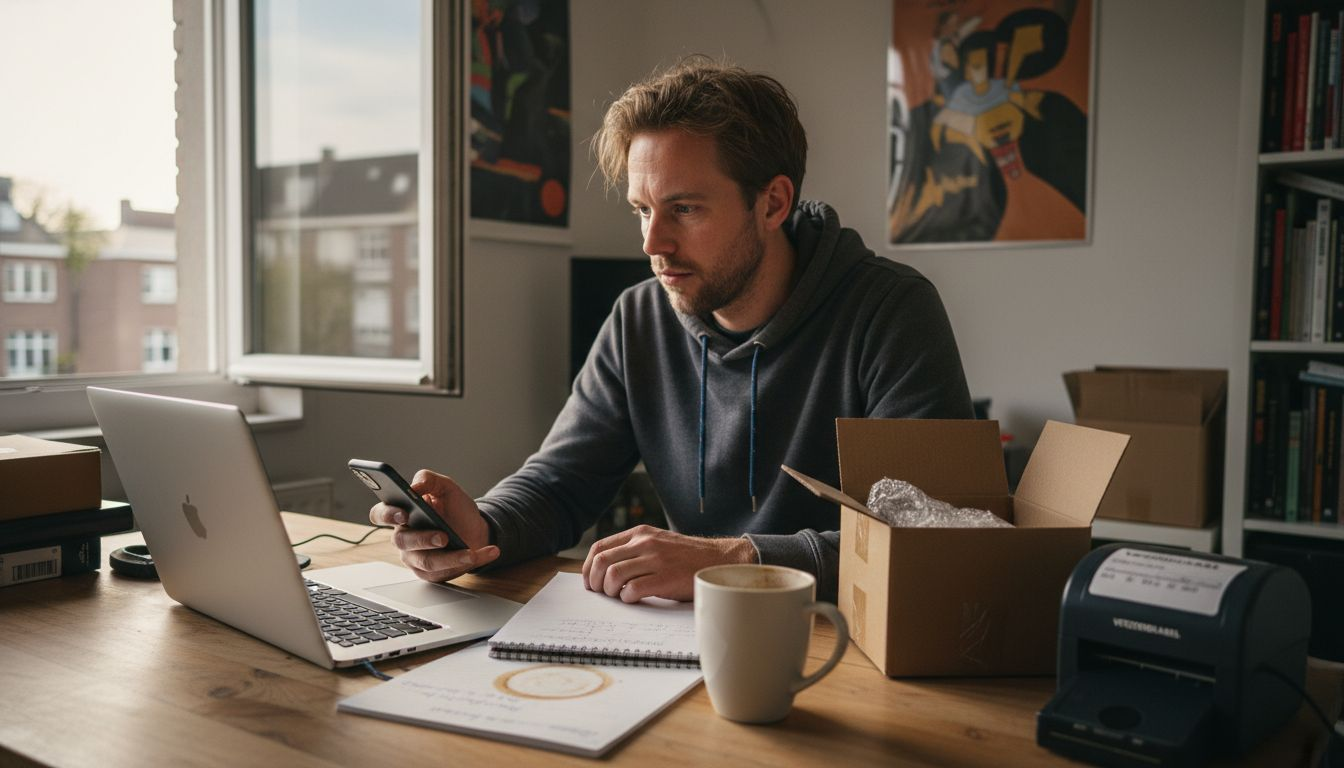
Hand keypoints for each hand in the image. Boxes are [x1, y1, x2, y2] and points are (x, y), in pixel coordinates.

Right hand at [367, 469, 499, 581]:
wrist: (475, 528)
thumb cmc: (454, 509)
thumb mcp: (445, 487)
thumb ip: (429, 479)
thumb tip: (415, 485)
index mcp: (401, 514)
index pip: (379, 514)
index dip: (387, 515)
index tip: (403, 513)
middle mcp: (404, 537)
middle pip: (403, 541)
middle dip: (423, 539)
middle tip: (442, 536)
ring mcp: (416, 557)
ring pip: (426, 561)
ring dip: (451, 557)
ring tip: (470, 552)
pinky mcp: (431, 573)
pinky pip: (447, 571)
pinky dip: (472, 560)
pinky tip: (488, 552)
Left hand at [581, 525, 757, 602]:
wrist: (718, 560)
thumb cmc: (686, 557)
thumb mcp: (657, 543)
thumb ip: (634, 550)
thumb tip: (605, 570)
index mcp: (640, 533)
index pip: (600, 547)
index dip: (588, 567)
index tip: (590, 581)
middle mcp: (645, 542)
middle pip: (601, 561)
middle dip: (595, 581)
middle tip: (601, 593)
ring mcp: (655, 559)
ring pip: (613, 575)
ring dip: (610, 592)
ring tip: (619, 596)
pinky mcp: (665, 577)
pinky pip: (632, 590)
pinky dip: (627, 598)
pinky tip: (635, 599)